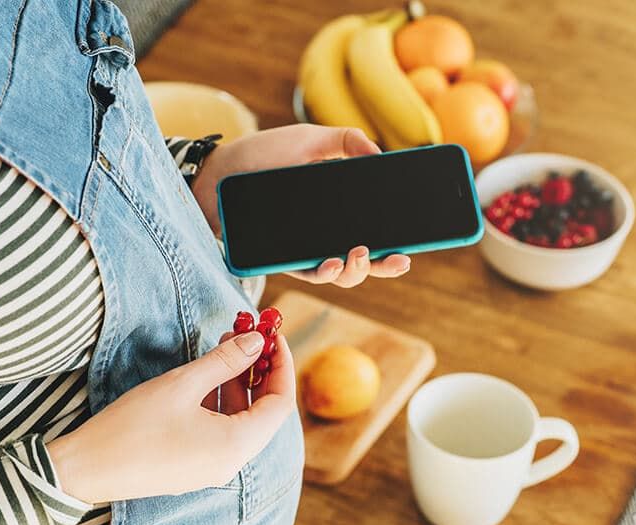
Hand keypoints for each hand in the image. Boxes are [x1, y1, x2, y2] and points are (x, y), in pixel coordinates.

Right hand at [45, 330, 295, 502]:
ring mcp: (212, 467)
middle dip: (260, 371)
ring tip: (226, 344)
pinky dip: (220, 401)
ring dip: (237, 383)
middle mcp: (230, 462)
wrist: (84, 470)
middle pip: (264, 413)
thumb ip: (225, 362)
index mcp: (236, 446)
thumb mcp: (181, 385)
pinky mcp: (193, 466)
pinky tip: (206, 374)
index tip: (274, 335)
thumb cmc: (131, 429)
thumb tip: (256, 341)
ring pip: (240, 420)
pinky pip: (221, 430)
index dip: (282, 366)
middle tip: (251, 335)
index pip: (280, 404)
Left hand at [190, 124, 411, 286]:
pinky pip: (311, 273)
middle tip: (400, 258)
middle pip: (368, 259)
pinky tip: (334, 262)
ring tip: (361, 253)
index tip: (417, 243)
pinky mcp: (284, 258)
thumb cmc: (264, 155)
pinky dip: (327, 272)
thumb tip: (380, 154)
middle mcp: (329, 233)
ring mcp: (308, 248)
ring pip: (344, 273)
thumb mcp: (309, 140)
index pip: (378, 228)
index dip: (401, 240)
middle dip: (387, 264)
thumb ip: (346, 141)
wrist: (219, 172)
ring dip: (358, 270)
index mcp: (342, 208)